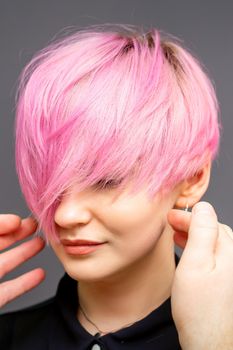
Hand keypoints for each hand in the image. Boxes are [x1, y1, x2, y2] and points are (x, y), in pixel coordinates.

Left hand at [0, 214, 45, 307]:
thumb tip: (12, 221)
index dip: (5, 222)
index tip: (20, 220)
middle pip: (1, 243)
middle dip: (19, 233)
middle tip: (36, 225)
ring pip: (7, 263)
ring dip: (25, 253)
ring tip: (41, 244)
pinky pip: (10, 289)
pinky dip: (26, 282)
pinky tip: (39, 274)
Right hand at [167, 201, 232, 349]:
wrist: (207, 338)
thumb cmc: (198, 306)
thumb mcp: (195, 262)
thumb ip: (201, 232)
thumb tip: (202, 207)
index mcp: (229, 250)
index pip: (208, 220)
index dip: (188, 215)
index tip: (170, 215)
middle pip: (211, 228)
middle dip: (190, 223)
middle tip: (170, 222)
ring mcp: (230, 268)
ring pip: (211, 240)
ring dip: (193, 233)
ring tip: (176, 234)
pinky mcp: (224, 277)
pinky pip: (211, 252)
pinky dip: (198, 246)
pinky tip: (187, 249)